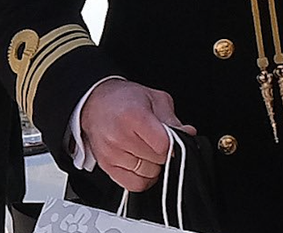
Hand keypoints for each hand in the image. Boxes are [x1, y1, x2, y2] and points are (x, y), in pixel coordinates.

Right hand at [79, 79, 195, 191]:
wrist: (95, 103)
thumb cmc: (125, 99)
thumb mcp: (154, 98)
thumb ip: (172, 118)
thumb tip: (187, 133)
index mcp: (133, 116)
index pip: (163, 145)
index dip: (173, 143)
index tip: (173, 138)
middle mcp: (119, 137)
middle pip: (157, 160)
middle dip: (164, 153)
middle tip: (157, 141)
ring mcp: (111, 154)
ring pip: (148, 174)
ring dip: (154, 165)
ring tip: (147, 149)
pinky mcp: (107, 167)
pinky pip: (134, 185)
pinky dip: (143, 178)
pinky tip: (142, 163)